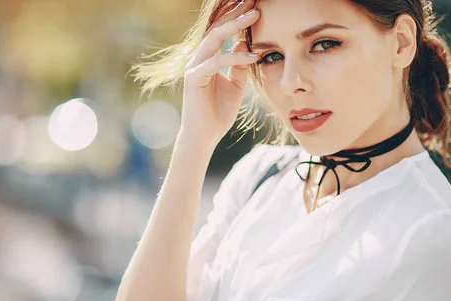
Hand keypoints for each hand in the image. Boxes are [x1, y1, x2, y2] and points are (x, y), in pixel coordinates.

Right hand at [179, 0, 260, 150]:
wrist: (204, 137)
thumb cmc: (218, 113)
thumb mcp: (235, 86)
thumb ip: (239, 66)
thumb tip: (248, 46)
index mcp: (208, 58)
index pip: (222, 31)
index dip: (237, 17)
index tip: (256, 6)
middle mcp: (199, 58)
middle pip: (217, 27)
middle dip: (236, 12)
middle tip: (254, 1)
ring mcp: (194, 67)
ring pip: (214, 38)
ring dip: (235, 26)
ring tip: (254, 16)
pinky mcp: (194, 78)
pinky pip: (216, 62)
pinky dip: (235, 57)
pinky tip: (252, 56)